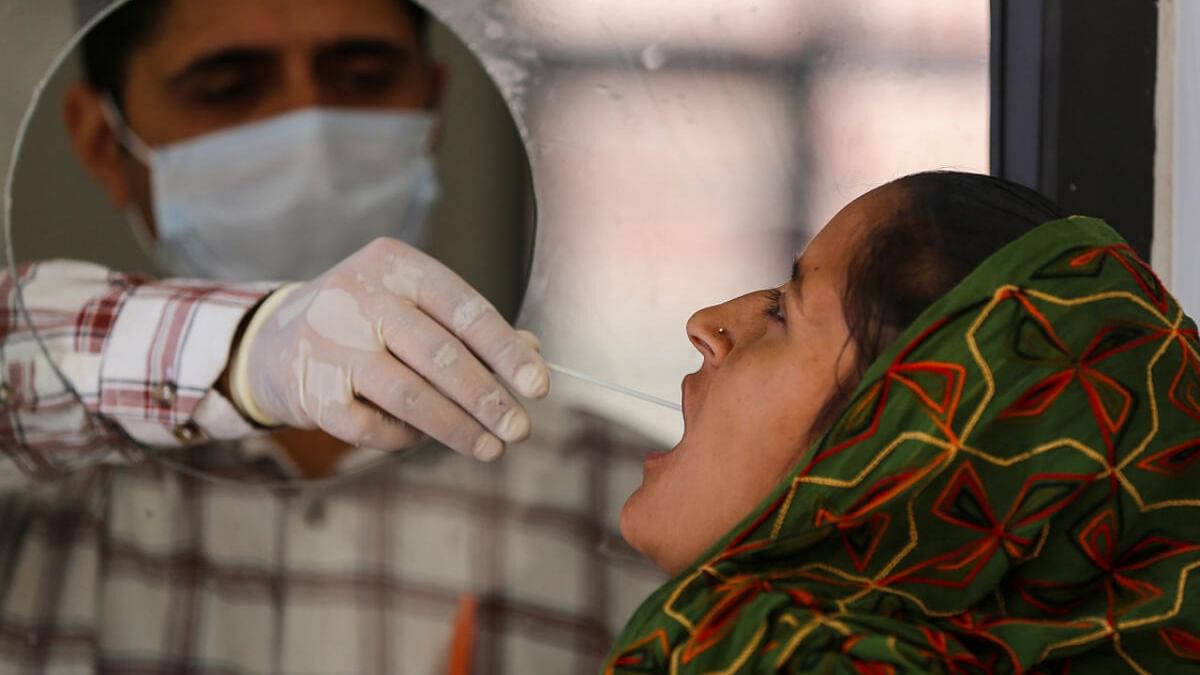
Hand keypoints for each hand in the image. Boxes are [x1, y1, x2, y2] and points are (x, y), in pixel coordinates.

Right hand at [230, 237, 548, 460]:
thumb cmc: (366, 323)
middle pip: (440, 355)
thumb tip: (533, 354)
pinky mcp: (312, 390)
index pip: (464, 308)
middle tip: (519, 429)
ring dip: (456, 428)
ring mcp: (330, 343)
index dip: (506, 350)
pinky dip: (404, 438)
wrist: (273, 341)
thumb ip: (469, 328)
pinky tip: (422, 439)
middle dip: (487, 398)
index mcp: (394, 264)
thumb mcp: (412, 307)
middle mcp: (358, 296)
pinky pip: (373, 427)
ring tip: (490, 448)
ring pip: (410, 395)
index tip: (539, 386)